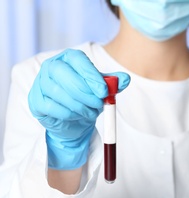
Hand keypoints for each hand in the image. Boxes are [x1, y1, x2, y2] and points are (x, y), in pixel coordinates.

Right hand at [28, 49, 129, 169]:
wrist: (74, 120)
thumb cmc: (88, 98)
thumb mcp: (103, 89)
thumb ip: (114, 83)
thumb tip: (125, 79)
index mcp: (68, 58)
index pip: (77, 59)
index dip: (91, 75)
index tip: (104, 91)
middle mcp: (51, 67)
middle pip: (63, 73)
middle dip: (84, 91)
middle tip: (99, 104)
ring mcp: (40, 84)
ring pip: (58, 93)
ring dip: (79, 105)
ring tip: (91, 111)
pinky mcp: (36, 102)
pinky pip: (52, 108)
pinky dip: (70, 114)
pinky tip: (78, 115)